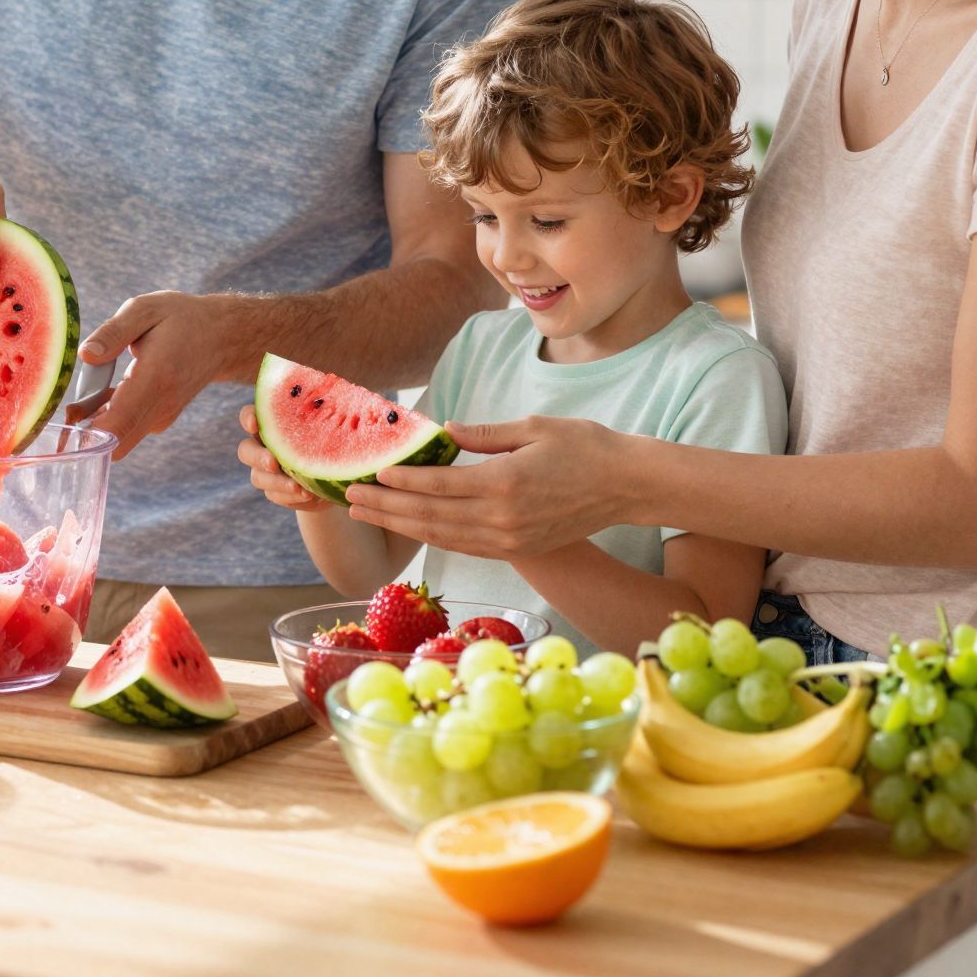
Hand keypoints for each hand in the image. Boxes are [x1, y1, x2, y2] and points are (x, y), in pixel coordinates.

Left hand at [78, 290, 245, 459]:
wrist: (221, 337)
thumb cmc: (182, 319)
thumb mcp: (145, 310)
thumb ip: (113, 332)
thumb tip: (86, 355)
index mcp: (156, 378)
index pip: (117, 425)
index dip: (86, 431)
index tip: (68, 415)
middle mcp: (160, 406)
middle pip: (113, 442)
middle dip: (84, 428)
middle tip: (72, 402)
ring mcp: (161, 417)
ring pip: (118, 437)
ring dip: (95, 420)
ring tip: (93, 384)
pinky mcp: (158, 420)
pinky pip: (126, 429)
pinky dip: (109, 416)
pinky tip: (107, 389)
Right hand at [237, 404, 333, 510]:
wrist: (331, 474)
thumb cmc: (329, 441)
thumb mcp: (328, 429)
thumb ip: (322, 420)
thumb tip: (330, 409)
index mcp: (270, 425)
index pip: (249, 416)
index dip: (247, 418)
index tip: (254, 424)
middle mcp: (262, 447)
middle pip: (245, 450)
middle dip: (257, 456)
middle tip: (273, 463)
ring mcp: (265, 471)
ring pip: (258, 477)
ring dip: (277, 482)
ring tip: (298, 487)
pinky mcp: (273, 491)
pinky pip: (274, 495)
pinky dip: (290, 497)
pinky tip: (307, 495)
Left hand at [343, 416, 631, 557]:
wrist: (627, 486)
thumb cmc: (584, 446)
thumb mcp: (532, 427)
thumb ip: (483, 433)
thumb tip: (442, 431)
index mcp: (503, 484)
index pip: (438, 486)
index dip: (401, 481)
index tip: (373, 473)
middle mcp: (502, 519)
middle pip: (430, 516)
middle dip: (386, 508)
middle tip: (349, 499)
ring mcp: (509, 540)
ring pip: (442, 537)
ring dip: (401, 526)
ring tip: (367, 515)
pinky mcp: (517, 549)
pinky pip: (464, 547)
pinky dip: (432, 538)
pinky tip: (409, 528)